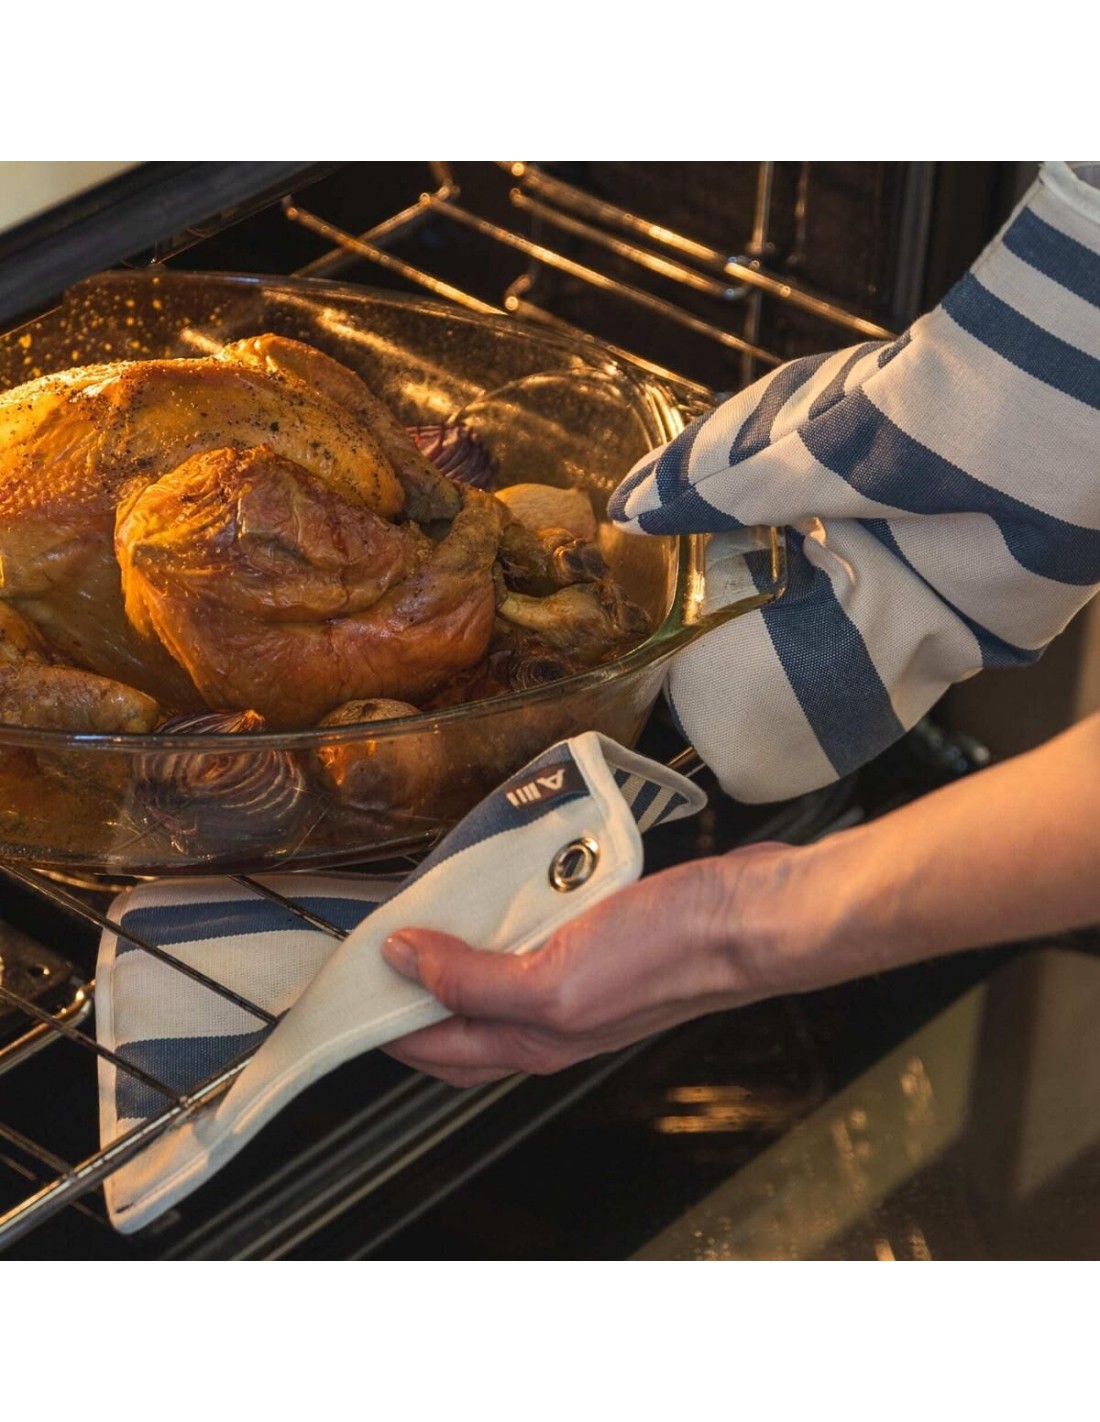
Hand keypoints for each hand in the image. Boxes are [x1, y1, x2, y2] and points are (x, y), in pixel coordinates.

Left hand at [380, 843, 798, 1086]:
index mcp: (531, 1040)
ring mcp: (576, 976)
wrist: (746, 920)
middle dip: (412, 982)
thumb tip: (402, 962)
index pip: (430, 1045)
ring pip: (495, 964)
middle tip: (382, 933)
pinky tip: (505, 876)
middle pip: (457, 1012)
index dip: (381, 1020)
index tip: (346, 980)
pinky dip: (508, 907)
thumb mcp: (553, 979)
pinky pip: (535, 927)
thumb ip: (472, 980)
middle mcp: (550, 1017)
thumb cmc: (667, 958)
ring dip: (461, 936)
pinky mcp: (600, 936)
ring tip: (436, 897)